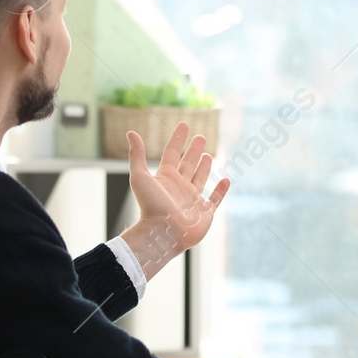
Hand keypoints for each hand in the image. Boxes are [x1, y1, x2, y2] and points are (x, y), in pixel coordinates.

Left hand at [121, 122, 230, 276]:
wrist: (163, 233)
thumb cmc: (151, 206)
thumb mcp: (140, 177)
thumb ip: (136, 155)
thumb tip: (131, 132)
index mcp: (166, 178)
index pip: (173, 153)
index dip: (178, 138)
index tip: (184, 124)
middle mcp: (180, 187)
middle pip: (188, 163)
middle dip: (194, 150)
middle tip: (201, 137)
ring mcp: (193, 200)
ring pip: (200, 178)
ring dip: (204, 167)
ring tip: (208, 156)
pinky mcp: (205, 213)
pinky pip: (215, 199)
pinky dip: (221, 190)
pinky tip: (226, 181)